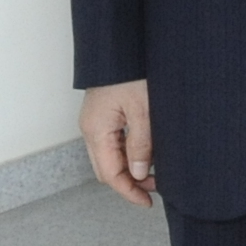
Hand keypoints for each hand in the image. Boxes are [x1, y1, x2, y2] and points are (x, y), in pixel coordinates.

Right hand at [80, 81, 156, 206]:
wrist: (119, 43)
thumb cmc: (130, 71)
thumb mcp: (143, 109)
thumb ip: (140, 143)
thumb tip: (139, 173)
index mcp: (96, 130)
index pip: (109, 174)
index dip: (129, 191)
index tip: (147, 202)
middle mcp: (90, 129)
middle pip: (106, 169)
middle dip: (129, 182)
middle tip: (155, 188)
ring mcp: (94, 121)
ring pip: (109, 157)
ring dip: (129, 167)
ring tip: (154, 171)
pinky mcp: (102, 114)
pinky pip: (112, 142)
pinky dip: (127, 152)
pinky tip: (145, 151)